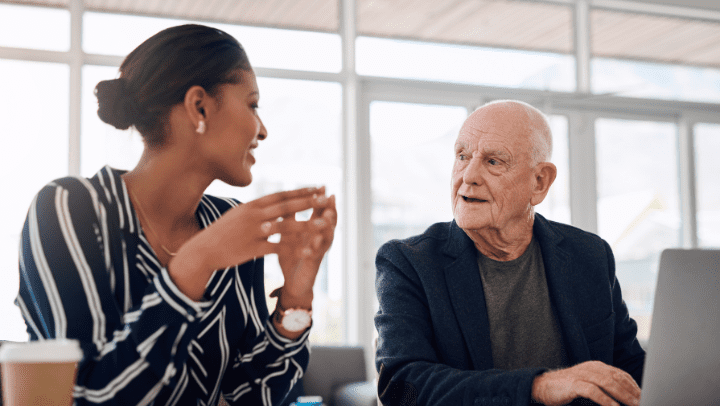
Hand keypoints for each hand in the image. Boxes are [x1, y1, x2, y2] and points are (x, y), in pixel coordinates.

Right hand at [168, 187, 323, 299]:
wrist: (203, 249)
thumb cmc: (222, 232)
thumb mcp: (238, 214)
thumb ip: (257, 208)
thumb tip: (271, 201)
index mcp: (252, 205)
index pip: (281, 195)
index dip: (300, 191)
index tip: (317, 187)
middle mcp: (254, 215)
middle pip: (286, 206)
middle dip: (308, 202)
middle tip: (327, 198)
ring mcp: (253, 231)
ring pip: (286, 226)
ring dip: (307, 225)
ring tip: (325, 223)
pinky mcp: (252, 248)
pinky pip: (277, 248)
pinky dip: (294, 249)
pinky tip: (308, 250)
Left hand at [276, 190, 336, 306]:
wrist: (292, 282)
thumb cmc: (291, 255)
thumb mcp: (288, 233)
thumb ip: (288, 217)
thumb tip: (284, 197)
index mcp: (312, 229)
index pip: (320, 211)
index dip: (322, 199)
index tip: (322, 186)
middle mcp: (319, 238)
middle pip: (329, 222)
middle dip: (331, 209)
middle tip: (332, 198)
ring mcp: (318, 251)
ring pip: (327, 238)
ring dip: (328, 228)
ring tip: (328, 218)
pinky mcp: (313, 265)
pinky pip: (315, 256)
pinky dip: (314, 250)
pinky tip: (313, 245)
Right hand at [531, 361, 640, 405]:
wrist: (543, 386)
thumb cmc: (567, 387)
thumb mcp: (588, 383)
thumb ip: (603, 386)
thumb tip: (623, 395)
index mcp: (596, 366)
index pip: (620, 374)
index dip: (634, 385)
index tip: (643, 396)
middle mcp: (591, 368)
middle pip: (617, 378)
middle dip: (632, 391)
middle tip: (642, 401)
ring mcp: (582, 375)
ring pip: (608, 383)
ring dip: (623, 395)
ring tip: (634, 405)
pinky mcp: (574, 384)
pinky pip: (593, 391)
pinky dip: (606, 400)